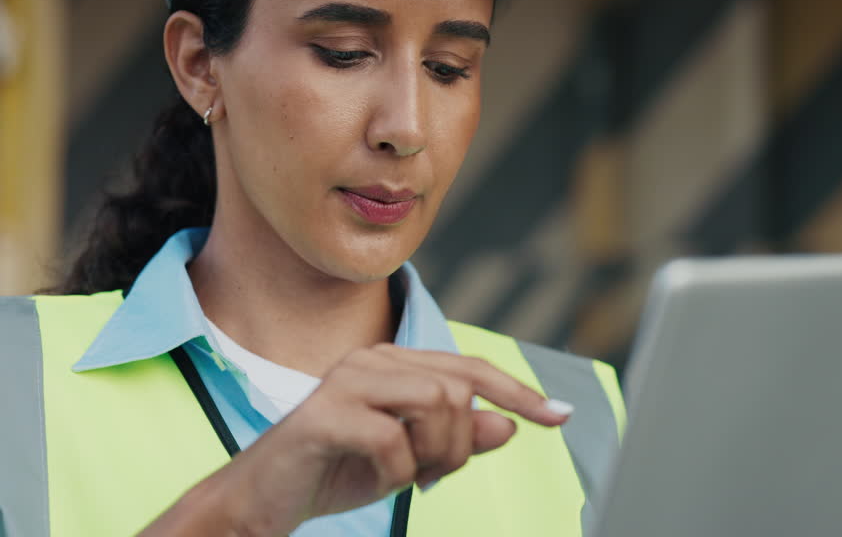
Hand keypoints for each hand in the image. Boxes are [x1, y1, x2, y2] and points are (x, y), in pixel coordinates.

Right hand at [142, 344, 571, 536]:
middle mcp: (373, 358)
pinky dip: (397, 472)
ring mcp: (347, 380)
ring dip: (434, 455)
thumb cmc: (336, 473)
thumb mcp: (411, 461)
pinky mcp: (325, 414)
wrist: (261, 502)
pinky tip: (377, 481)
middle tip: (431, 477)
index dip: (520, 392)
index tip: (561, 418)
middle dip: (460, 445)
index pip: (471, 369)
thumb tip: (507, 424)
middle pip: (461, 389)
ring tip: (406, 478)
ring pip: (437, 404)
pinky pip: (394, 440)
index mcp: (394, 362)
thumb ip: (457, 440)